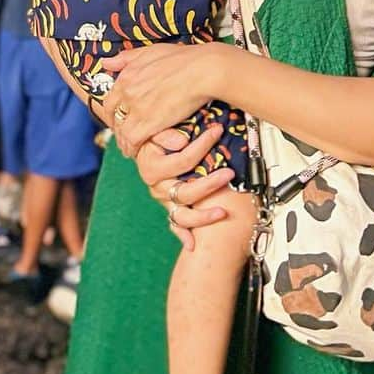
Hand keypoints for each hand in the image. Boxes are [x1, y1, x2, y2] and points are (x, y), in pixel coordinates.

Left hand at [105, 42, 223, 156]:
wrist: (204, 70)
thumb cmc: (183, 58)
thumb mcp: (151, 51)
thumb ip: (127, 58)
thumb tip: (106, 62)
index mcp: (127, 75)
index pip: (109, 100)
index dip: (114, 111)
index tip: (121, 118)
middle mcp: (127, 91)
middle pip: (113, 117)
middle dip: (117, 127)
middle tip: (124, 134)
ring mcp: (137, 108)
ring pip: (121, 131)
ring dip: (124, 140)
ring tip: (130, 147)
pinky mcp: (149, 123)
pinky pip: (132, 140)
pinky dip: (133, 148)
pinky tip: (137, 151)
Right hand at [135, 124, 233, 251]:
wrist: (143, 148)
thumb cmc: (153, 137)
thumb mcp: (155, 129)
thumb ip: (166, 134)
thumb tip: (182, 140)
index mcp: (152, 168)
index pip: (183, 160)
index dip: (202, 145)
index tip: (218, 131)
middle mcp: (157, 188)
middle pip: (185, 192)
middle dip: (210, 185)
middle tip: (229, 173)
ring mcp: (164, 200)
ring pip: (182, 215)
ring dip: (202, 217)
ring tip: (222, 213)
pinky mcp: (170, 207)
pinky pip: (176, 224)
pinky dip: (184, 235)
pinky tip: (193, 244)